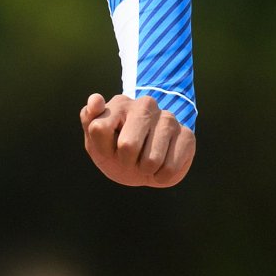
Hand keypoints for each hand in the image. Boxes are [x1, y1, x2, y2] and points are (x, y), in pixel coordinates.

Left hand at [79, 92, 194, 187]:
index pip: (99, 129)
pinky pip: (170, 168)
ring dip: (144, 169)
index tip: (108, 148)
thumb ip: (89, 120)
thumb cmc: (115, 153)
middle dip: (125, 161)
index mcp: (119, 103)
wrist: (144, 168)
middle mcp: (145, 104)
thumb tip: (95, 99)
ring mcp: (168, 118)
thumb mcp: (95, 142)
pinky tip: (160, 167)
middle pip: (127, 146)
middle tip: (128, 158)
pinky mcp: (187, 135)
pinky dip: (161, 176)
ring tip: (144, 162)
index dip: (102, 148)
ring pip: (151, 160)